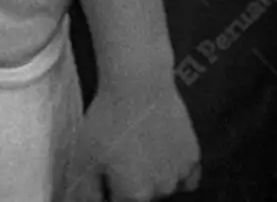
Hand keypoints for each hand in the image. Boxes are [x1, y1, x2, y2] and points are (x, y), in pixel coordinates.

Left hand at [60, 78, 200, 201]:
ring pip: (162, 187)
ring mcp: (180, 175)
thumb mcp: (83, 157)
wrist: (139, 86)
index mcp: (134, 195)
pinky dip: (174, 171)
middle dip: (127, 182)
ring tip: (135, 146)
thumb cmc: (108, 120)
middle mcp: (161, 190)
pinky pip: (186, 178)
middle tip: (116, 153)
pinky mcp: (193, 157)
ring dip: (150, 175)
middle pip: (140, 196)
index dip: (106, 188)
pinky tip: (159, 153)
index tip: (104, 170)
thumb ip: (84, 192)